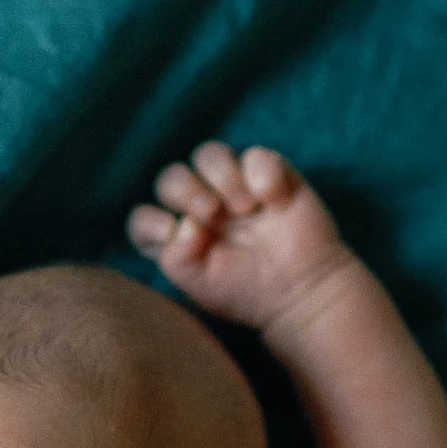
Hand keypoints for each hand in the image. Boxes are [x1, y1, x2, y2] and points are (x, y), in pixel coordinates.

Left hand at [127, 142, 357, 335]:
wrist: (302, 292)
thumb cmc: (248, 293)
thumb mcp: (202, 286)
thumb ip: (177, 258)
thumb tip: (182, 225)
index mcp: (180, 236)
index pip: (144, 218)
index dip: (150, 222)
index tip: (169, 234)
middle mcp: (201, 208)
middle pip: (171, 177)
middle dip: (186, 191)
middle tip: (211, 214)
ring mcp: (234, 188)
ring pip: (209, 154)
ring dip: (222, 176)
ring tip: (245, 208)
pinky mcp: (269, 175)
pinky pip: (257, 155)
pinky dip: (263, 174)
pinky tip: (275, 203)